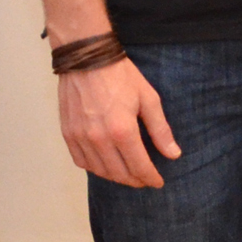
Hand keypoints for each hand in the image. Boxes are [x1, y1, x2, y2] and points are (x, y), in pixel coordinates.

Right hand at [58, 57, 180, 187]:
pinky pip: (80, 161)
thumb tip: (173, 154)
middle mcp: (98, 138)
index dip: (150, 178)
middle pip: (119, 173)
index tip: (158, 182)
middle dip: (135, 180)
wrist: (86, 59)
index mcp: (122, 130)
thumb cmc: (121, 76)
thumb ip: (160, 130)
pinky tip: (105, 165)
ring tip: (128, 174)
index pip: (139, 166)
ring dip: (115, 177)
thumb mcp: (149, 99)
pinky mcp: (67, 133)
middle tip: (144, 180)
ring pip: (99, 171)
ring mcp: (80, 137)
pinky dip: (94, 168)